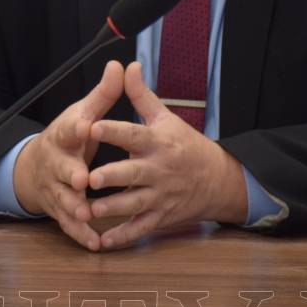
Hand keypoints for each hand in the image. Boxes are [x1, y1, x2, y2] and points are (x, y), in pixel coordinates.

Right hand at [13, 60, 125, 250]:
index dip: (77, 127)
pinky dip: (79, 234)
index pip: (69, 129)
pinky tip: (93, 242)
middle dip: (70, 173)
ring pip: (63, 199)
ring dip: (73, 207)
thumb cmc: (69, 136)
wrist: (37, 165)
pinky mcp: (58, 209)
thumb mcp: (82, 114)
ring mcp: (55, 187)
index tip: (87, 125)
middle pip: (61, 168)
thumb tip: (118, 64)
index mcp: (64, 136)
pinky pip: (68, 224)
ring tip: (86, 214)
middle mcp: (56, 162)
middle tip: (82, 178)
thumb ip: (103, 95)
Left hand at [86, 61, 248, 248]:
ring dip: (112, 209)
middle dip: (112, 176)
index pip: (133, 134)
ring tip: (90, 210)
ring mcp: (160, 196)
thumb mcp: (165, 117)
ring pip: (134, 204)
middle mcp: (158, 170)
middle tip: (89, 177)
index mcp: (157, 142)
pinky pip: (140, 228)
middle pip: (133, 173)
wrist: (217, 179)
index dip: (113, 130)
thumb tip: (126, 65)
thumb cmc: (184, 144)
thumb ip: (141, 95)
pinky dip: (123, 237)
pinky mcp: (160, 217)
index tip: (92, 126)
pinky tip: (102, 241)